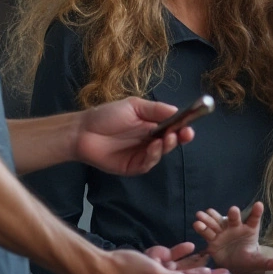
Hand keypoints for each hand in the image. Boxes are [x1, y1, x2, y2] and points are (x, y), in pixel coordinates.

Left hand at [74, 98, 193, 175]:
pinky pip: (147, 164)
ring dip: (166, 147)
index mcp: (151, 125)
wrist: (83, 131)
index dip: (182, 127)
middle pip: (170, 142)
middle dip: (179, 138)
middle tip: (184, 134)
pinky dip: (153, 156)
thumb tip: (177, 111)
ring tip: (166, 138)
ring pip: (161, 154)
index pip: (172, 127)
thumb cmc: (106, 115)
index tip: (190, 125)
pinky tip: (152, 147)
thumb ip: (155, 109)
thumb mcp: (133, 106)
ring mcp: (141, 155)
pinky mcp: (132, 167)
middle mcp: (149, 141)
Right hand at [193, 204, 272, 272]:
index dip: (256, 212)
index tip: (259, 205)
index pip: (254, 220)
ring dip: (210, 218)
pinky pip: (207, 232)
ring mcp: (223, 231)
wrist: (234, 262)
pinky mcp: (212, 238)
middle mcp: (235, 227)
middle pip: (234, 219)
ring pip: (217, 222)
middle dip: (233, 214)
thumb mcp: (256, 261)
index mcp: (249, 230)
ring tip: (202, 214)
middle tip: (233, 210)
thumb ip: (264, 262)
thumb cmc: (247, 258)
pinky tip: (197, 224)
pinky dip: (202, 227)